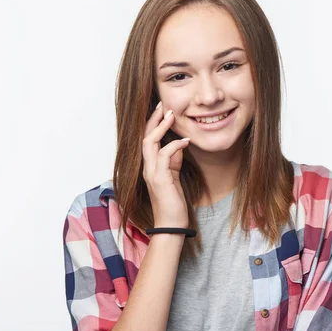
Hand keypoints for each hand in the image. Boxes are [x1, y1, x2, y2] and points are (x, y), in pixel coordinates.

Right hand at [142, 102, 190, 228]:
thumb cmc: (174, 202)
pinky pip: (164, 156)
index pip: (147, 140)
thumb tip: (178, 144)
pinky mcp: (159, 180)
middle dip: (154, 119)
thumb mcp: (174, 176)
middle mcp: (147, 168)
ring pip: (150, 143)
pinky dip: (174, 146)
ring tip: (172, 116)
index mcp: (150, 166)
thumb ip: (173, 160)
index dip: (153, 124)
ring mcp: (151, 173)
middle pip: (145, 136)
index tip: (163, 110)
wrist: (172, 225)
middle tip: (163, 105)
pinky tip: (186, 141)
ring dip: (161, 127)